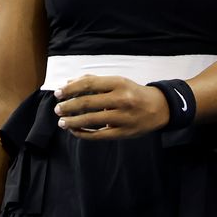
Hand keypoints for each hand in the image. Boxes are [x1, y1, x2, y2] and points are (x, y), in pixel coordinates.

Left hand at [52, 75, 170, 139]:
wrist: (159, 108)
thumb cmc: (133, 93)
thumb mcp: (117, 82)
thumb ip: (93, 81)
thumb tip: (68, 83)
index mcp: (118, 83)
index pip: (88, 84)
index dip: (70, 89)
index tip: (58, 93)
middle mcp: (121, 99)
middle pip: (87, 102)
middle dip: (68, 107)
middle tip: (57, 109)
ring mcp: (123, 117)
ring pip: (91, 120)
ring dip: (72, 122)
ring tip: (62, 122)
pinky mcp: (123, 132)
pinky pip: (99, 135)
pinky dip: (84, 134)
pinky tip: (75, 131)